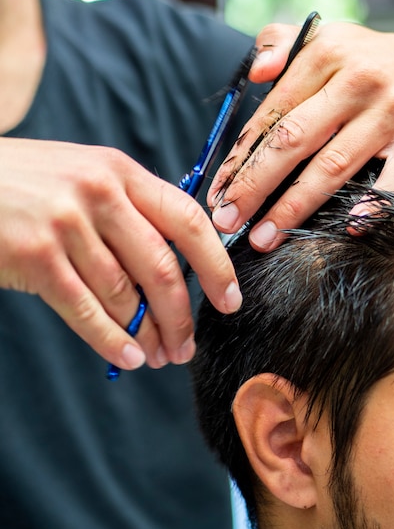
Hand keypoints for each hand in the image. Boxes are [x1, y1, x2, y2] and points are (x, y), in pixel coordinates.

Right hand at [0, 138, 241, 369]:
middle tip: (185, 347)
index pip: (187, 221)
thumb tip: (172, 272)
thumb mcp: (86, 177)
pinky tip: (127, 356)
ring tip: (155, 356)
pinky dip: (110, 339)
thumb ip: (129, 211)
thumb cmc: (30, 184)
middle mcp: (100, 193)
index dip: (216, 266)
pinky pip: (85, 309)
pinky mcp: (35, 255)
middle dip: (180, 318)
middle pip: (162, 269)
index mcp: (121, 172)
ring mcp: (67, 224)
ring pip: (125, 295)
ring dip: (146, 335)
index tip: (229, 300)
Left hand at [208, 22, 393, 249]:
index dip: (239, 158)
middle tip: (227, 221)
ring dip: (294, 206)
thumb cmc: (370, 63)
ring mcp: (389, 111)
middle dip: (253, 186)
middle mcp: (354, 81)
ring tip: (264, 237)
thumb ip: (283, 47)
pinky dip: (374, 204)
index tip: (217, 192)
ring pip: (332, 165)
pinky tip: (350, 227)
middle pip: (292, 140)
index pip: (270, 114)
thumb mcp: (328, 39)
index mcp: (323, 57)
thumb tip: (254, 72)